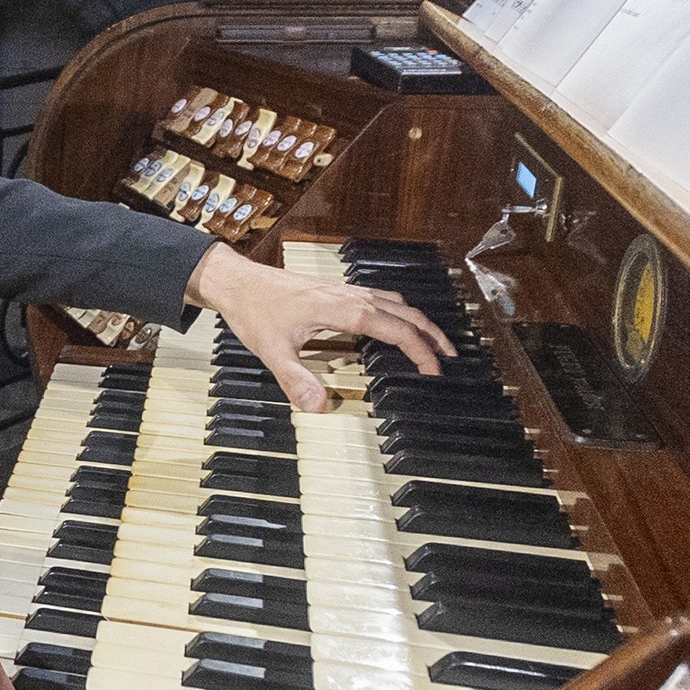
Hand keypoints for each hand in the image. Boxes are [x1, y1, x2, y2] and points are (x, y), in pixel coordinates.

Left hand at [186, 242, 453, 412]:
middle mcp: (351, 296)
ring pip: (395, 302)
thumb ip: (295, 380)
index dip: (420, 350)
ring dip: (418, 321)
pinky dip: (399, 313)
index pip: (396, 329)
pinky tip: (395, 325)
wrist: (238, 281)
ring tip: (433, 343)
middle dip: (431, 334)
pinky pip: (380, 299)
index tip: (435, 370)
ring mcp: (345, 290)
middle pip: (405, 312)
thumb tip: (317, 407)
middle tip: (451, 358)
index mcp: (344, 309)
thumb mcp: (272, 351)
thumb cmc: (254, 311)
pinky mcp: (338, 290)